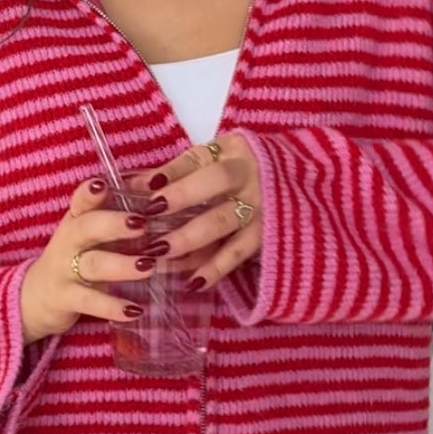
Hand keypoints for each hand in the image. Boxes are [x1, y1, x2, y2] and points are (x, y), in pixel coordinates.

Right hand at [19, 178, 170, 342]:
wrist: (37, 296)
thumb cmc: (79, 257)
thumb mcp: (93, 235)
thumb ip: (120, 218)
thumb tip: (162, 197)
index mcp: (77, 219)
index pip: (81, 200)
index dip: (90, 192)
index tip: (103, 185)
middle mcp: (69, 240)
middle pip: (87, 227)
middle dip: (113, 224)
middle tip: (142, 223)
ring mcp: (65, 269)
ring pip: (93, 264)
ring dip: (122, 265)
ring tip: (148, 266)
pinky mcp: (66, 298)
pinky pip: (90, 302)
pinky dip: (113, 307)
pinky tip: (135, 310)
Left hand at [134, 133, 262, 293]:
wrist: (300, 184)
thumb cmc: (244, 172)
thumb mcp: (218, 161)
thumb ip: (177, 172)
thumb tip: (132, 184)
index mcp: (233, 151)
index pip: (197, 158)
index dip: (171, 172)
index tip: (145, 188)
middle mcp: (249, 175)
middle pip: (214, 182)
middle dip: (180, 199)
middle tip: (146, 219)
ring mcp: (261, 206)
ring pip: (223, 221)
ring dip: (190, 237)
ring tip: (160, 252)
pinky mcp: (268, 235)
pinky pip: (239, 253)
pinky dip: (215, 268)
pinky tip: (192, 282)